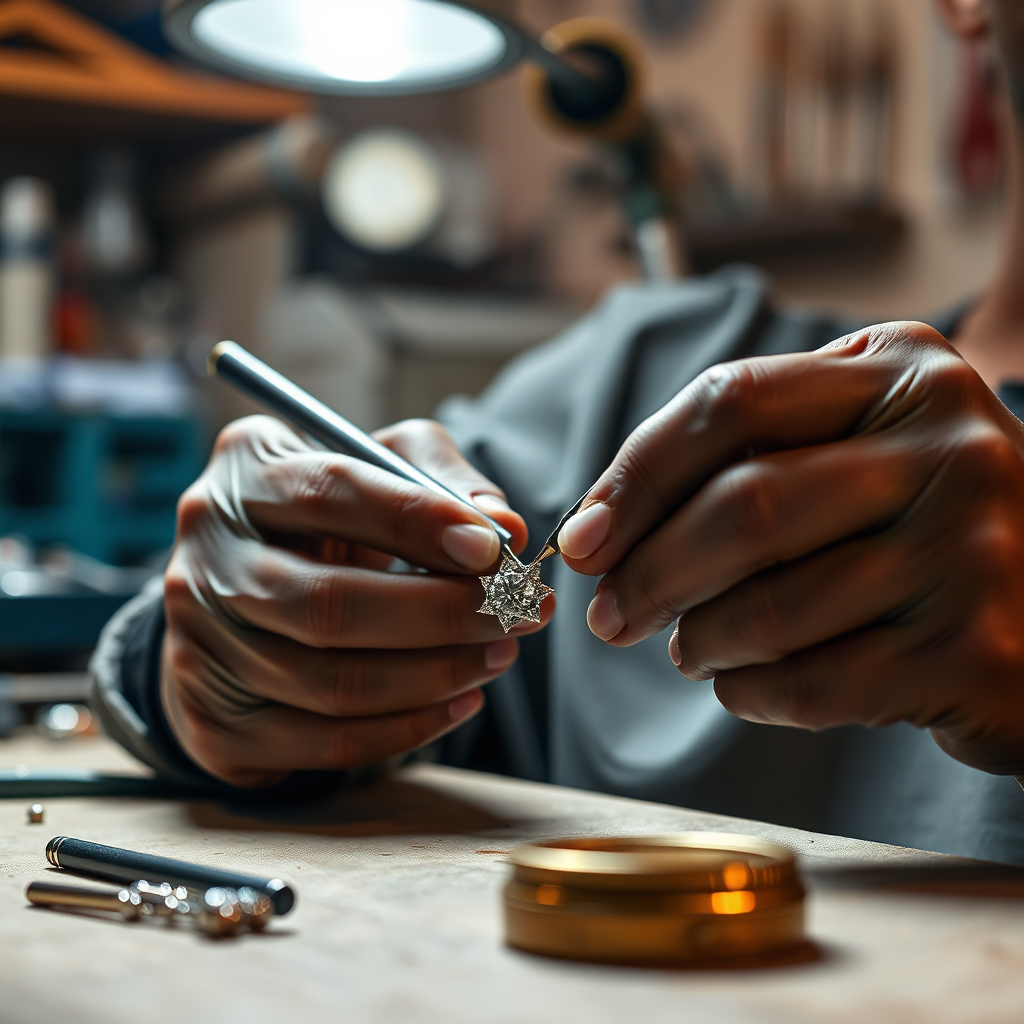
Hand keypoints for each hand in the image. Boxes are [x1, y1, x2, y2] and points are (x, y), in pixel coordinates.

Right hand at [162, 415, 550, 786]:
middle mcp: (206, 557)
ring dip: (436, 675)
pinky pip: (324, 743)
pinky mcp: (214, 723)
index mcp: (246, 470)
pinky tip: (459, 700)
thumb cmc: (335, 518)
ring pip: (331, 682)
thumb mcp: (384, 466)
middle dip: (442, 615)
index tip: (492, 551)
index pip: (330, 493)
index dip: (417, 522)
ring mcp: (199, 646)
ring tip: (499, 653)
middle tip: (516, 613)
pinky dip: (407, 729)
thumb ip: (442, 478)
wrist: (250, 589)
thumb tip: (503, 526)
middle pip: (329, 604)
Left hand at [558, 323, 1023, 776]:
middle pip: (743, 507)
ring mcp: (973, 550)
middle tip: (608, 616)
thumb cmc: (923, 524)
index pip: (729, 401)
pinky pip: (813, 683)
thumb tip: (597, 528)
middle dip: (649, 573)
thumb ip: (745, 457)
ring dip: (699, 641)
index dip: (636, 474)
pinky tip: (743, 685)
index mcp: (904, 372)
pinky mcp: (977, 651)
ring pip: (770, 607)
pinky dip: (750, 693)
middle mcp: (950, 447)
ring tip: (688, 649)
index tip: (582, 539)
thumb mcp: (859, 447)